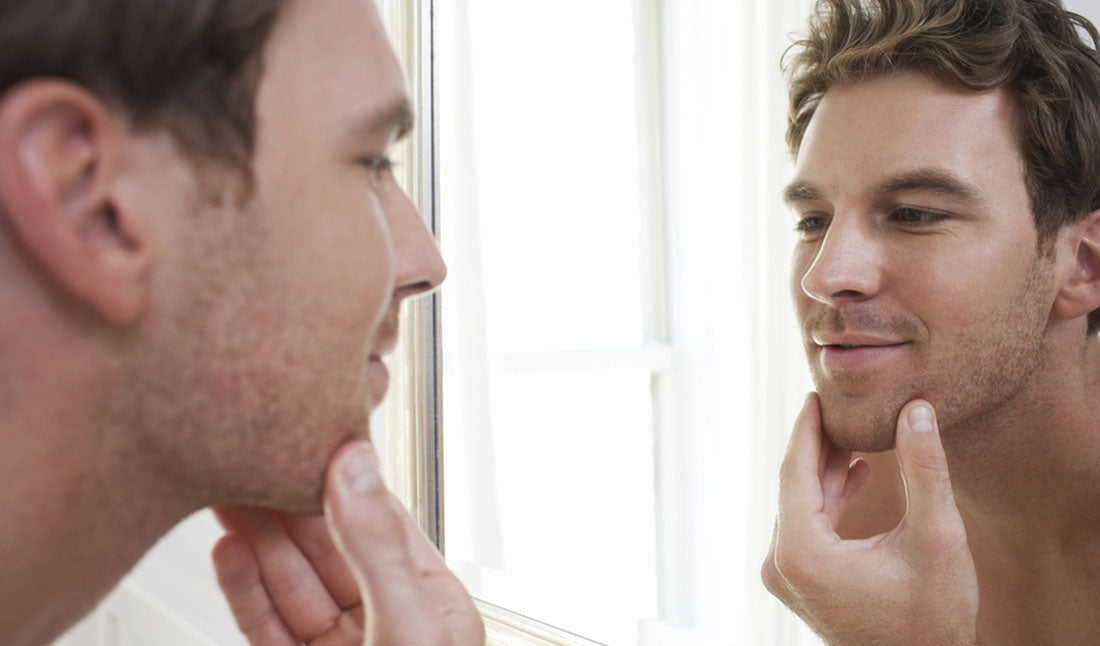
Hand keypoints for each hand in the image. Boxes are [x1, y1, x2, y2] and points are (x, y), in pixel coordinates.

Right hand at [212, 442, 484, 645]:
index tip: (303, 441)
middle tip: (247, 459)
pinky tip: (228, 551)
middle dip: (285, 505)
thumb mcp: (410, 626)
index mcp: (432, 602)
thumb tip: (356, 468)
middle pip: (327, 550)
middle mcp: (385, 620)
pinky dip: (244, 590)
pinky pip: (266, 626)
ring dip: (257, 540)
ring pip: (291, 584)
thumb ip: (377, 549)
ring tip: (227, 494)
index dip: (340, 481)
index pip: (381, 523)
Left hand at [762, 394, 978, 644]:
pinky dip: (828, 499)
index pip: (794, 471)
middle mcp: (782, 565)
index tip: (814, 393)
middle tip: (839, 402)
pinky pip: (806, 526)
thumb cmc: (933, 617)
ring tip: (853, 430)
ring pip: (800, 505)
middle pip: (794, 486)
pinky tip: (856, 472)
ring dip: (825, 470)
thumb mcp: (936, 539)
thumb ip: (924, 470)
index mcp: (801, 552)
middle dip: (818, 444)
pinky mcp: (799, 583)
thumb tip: (916, 410)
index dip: (807, 428)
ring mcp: (787, 577)